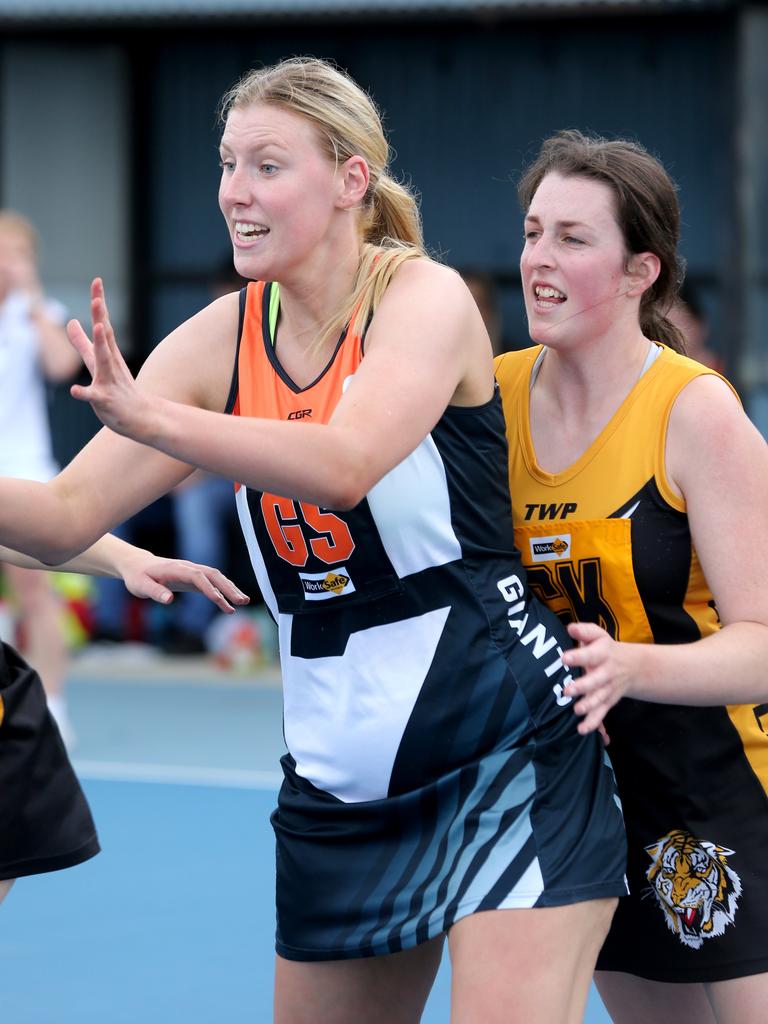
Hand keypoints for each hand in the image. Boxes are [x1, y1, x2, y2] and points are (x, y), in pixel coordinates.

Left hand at [67, 278, 152, 439]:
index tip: (97, 281)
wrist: (142, 418)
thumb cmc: (118, 390)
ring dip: (101, 345)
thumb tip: (70, 321)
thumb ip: (81, 343)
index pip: (104, 324)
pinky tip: (75, 390)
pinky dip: (84, 393)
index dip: (99, 303)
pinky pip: (94, 396)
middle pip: (106, 337)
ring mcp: (110, 381)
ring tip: (98, 328)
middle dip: (101, 317)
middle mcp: (111, 364)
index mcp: (108, 353)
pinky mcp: (106, 401)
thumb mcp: (97, 363)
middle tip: (98, 298)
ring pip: (104, 362)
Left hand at [120, 550, 249, 613]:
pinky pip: (212, 583)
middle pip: (213, 574)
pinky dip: (223, 591)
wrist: (138, 565)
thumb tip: (169, 600)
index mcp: (175, 568)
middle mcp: (188, 568)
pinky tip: (231, 603)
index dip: (209, 587)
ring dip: (230, 588)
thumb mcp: (140, 586)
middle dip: (228, 587)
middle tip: (242, 601)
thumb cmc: (138, 577)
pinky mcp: (194, 578)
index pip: (197, 576)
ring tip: (244, 602)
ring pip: (216, 577)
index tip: (219, 600)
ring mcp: (193, 572)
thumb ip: (154, 592)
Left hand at [561, 621, 641, 734]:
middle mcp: (607, 673)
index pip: (591, 655)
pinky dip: (593, 723)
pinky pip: (601, 713)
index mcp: (603, 654)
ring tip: (577, 711)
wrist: (633, 666)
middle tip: (567, 691)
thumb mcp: (598, 636)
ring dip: (589, 706)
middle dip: (583, 686)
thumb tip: (569, 628)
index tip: (564, 658)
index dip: (578, 656)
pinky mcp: (608, 702)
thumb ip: (584, 632)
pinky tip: (582, 730)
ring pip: (599, 699)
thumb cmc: (605, 649)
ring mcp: (608, 689)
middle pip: (596, 680)